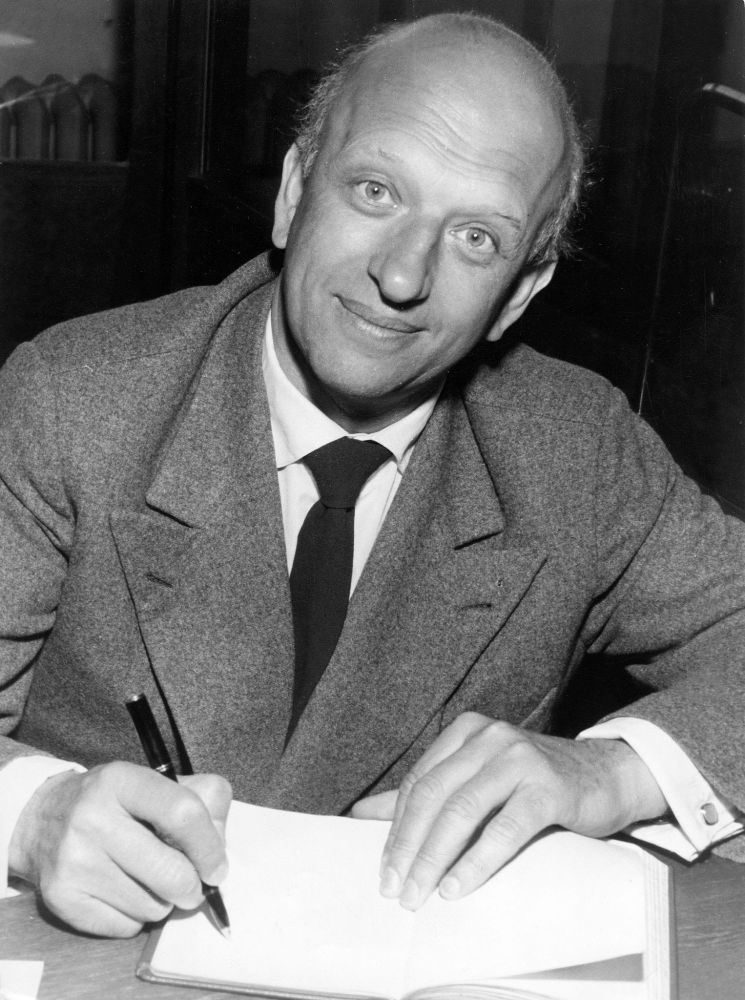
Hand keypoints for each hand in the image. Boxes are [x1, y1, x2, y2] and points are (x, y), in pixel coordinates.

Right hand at [8, 761, 231, 936]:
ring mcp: (74, 860)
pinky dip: (134, 918)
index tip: (217, 867)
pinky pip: (125, 927)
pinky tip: (122, 893)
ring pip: (152, 906)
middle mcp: (93, 817)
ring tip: (147, 880)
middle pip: (172, 871)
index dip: (210, 846)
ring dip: (162, 902)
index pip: (183, 813)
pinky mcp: (61, 898)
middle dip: (192, 886)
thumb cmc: (115, 803)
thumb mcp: (155, 783)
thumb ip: (202, 801)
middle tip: (190, 884)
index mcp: (122, 780)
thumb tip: (219, 849)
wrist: (41, 820)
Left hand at [351, 712, 666, 909]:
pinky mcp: (548, 788)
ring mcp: (520, 759)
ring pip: (463, 810)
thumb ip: (427, 792)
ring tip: (420, 893)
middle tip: (395, 888)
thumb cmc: (533, 781)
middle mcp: (490, 737)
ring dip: (435, 857)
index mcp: (467, 731)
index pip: (420, 780)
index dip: (397, 826)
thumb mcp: (478, 777)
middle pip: (434, 794)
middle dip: (408, 845)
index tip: (385, 868)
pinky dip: (476, 861)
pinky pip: (504, 829)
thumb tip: (361, 814)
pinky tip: (458, 886)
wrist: (606, 775)